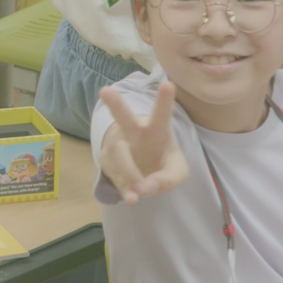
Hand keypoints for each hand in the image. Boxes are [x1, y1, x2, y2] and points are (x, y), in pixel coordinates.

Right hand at [98, 81, 188, 203]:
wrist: (141, 170)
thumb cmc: (162, 161)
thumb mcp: (177, 171)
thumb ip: (169, 178)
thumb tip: (147, 186)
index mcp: (156, 129)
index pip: (161, 114)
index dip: (165, 100)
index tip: (168, 84)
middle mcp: (134, 132)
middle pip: (124, 117)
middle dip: (115, 104)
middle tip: (104, 91)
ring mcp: (118, 146)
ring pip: (119, 155)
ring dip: (130, 174)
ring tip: (139, 192)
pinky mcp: (108, 162)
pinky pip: (115, 175)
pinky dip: (124, 188)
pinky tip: (131, 198)